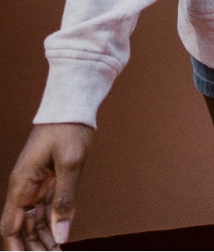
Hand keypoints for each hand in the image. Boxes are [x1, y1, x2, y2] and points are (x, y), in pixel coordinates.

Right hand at [2, 124, 93, 250]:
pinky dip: (52, 225)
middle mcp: (25, 189)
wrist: (73, 106)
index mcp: (21, 186)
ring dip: (42, 240)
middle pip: (22, 229)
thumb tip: (61, 235)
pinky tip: (59, 238)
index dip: (15, 249)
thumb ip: (65, 200)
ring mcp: (37, 186)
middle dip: (32, 247)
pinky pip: (47, 210)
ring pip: (35, 222)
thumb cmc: (68, 129)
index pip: (10, 227)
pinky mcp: (50, 182)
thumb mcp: (70, 164)